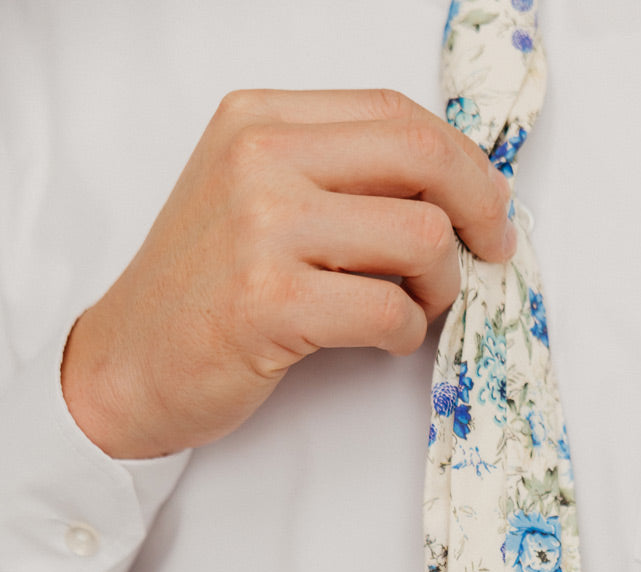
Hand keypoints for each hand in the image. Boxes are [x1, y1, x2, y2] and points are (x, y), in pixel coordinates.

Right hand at [61, 89, 514, 457]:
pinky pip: (391, 310)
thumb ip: (335, 176)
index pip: (397, 114)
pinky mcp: (271, 302)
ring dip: (440, 284)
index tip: (486, 206)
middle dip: (481, 210)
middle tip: (490, 254)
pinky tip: (384, 339)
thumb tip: (454, 189)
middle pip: (423, 158)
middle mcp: (260, 160)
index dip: (464, 162)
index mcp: (259, 120)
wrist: (127, 366)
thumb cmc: (201, 293)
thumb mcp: (254, 199)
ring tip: (414, 308)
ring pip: (421, 236)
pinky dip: (407, 332)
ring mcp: (263, 229)